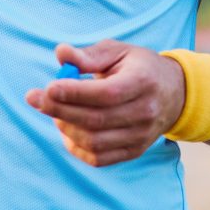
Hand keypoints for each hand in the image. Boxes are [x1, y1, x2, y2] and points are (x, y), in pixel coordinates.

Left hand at [24, 40, 186, 167]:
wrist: (174, 93)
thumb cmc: (138, 67)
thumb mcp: (118, 51)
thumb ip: (88, 55)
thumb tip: (60, 53)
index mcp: (143, 82)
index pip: (106, 93)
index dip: (74, 93)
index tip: (48, 88)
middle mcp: (145, 112)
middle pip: (96, 119)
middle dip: (59, 110)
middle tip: (35, 99)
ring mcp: (141, 136)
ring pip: (94, 142)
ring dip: (65, 128)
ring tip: (54, 112)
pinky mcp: (134, 151)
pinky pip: (99, 158)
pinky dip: (76, 147)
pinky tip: (66, 130)